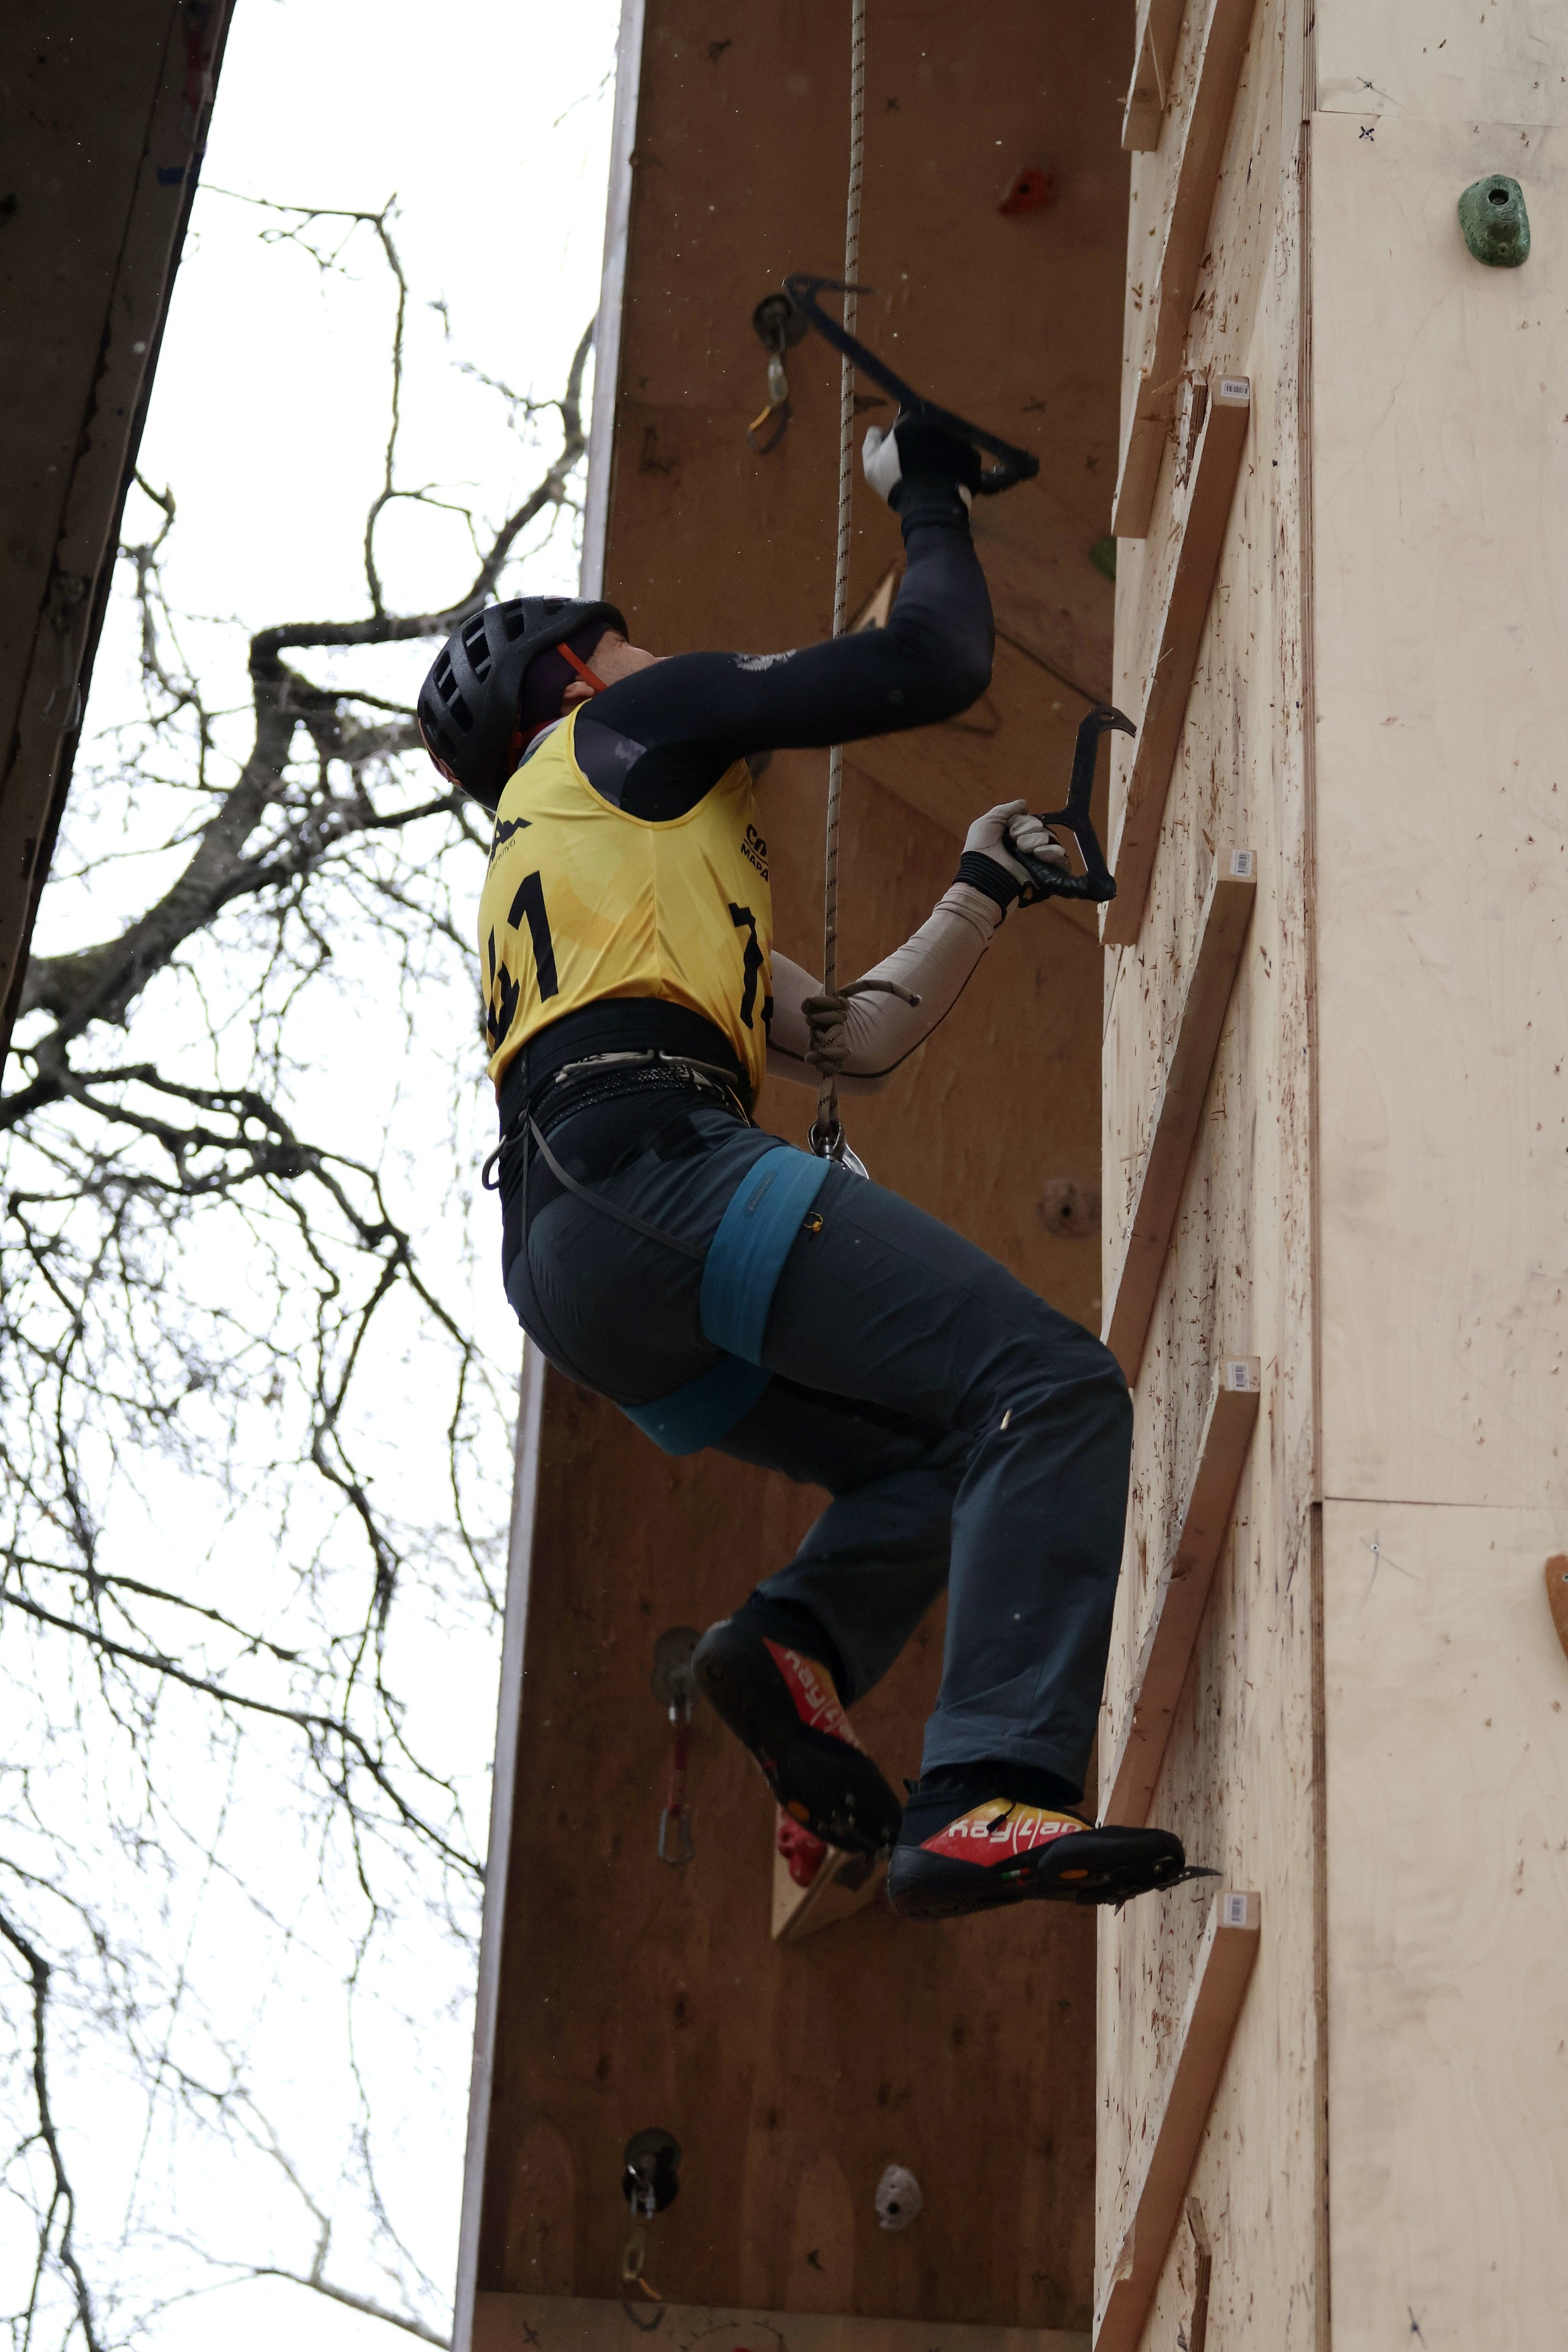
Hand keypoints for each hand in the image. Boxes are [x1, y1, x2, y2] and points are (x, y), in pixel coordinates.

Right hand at [862, 415, 982, 510]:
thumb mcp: (872, 467)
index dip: (900, 442)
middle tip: (916, 469)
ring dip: (938, 454)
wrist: (928, 504)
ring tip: (932, 476)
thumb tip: (875, 429)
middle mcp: (934, 425)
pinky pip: (959, 455)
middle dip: (920, 447)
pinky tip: (945, 478)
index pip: (904, 426)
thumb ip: (871, 444)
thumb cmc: (896, 483)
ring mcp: (953, 437)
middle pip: (925, 433)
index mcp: (909, 424)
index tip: (900, 460)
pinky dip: (953, 464)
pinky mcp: (968, 451)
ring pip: (942, 442)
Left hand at [954, 801, 1066, 913]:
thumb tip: (1024, 804)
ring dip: (1037, 841)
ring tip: (1025, 851)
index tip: (1011, 830)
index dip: (1024, 822)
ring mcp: (1038, 861)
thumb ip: (1005, 810)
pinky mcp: (1046, 875)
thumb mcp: (988, 822)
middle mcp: (1028, 848)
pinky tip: (1039, 854)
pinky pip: (1063, 861)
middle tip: (1016, 843)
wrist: (984, 874)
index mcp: (1016, 837)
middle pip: (1043, 829)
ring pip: (1051, 841)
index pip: (1032, 821)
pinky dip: (1053, 853)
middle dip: (1029, 831)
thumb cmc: (981, 849)